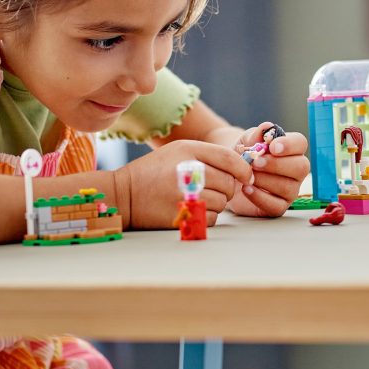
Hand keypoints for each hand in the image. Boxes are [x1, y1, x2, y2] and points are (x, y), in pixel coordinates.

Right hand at [114, 140, 252, 228]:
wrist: (123, 195)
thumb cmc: (155, 172)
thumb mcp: (179, 152)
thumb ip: (210, 156)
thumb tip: (243, 169)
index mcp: (188, 150)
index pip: (228, 158)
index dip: (242, 168)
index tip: (246, 176)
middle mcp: (187, 170)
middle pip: (228, 182)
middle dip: (227, 188)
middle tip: (214, 189)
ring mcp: (183, 195)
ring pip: (222, 202)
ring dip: (216, 203)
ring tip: (197, 198)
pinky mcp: (180, 215)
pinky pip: (211, 218)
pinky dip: (206, 216)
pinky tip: (191, 209)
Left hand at [228, 122, 309, 216]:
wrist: (230, 173)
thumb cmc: (244, 154)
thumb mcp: (246, 141)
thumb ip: (255, 135)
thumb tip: (266, 127)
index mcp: (291, 149)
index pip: (300, 144)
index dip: (289, 145)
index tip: (272, 146)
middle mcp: (296, 169)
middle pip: (301, 167)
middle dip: (277, 165)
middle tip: (255, 163)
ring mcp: (290, 189)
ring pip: (288, 187)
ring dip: (265, 180)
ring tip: (247, 175)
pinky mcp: (279, 206)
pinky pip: (276, 206)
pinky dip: (260, 197)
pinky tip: (246, 189)